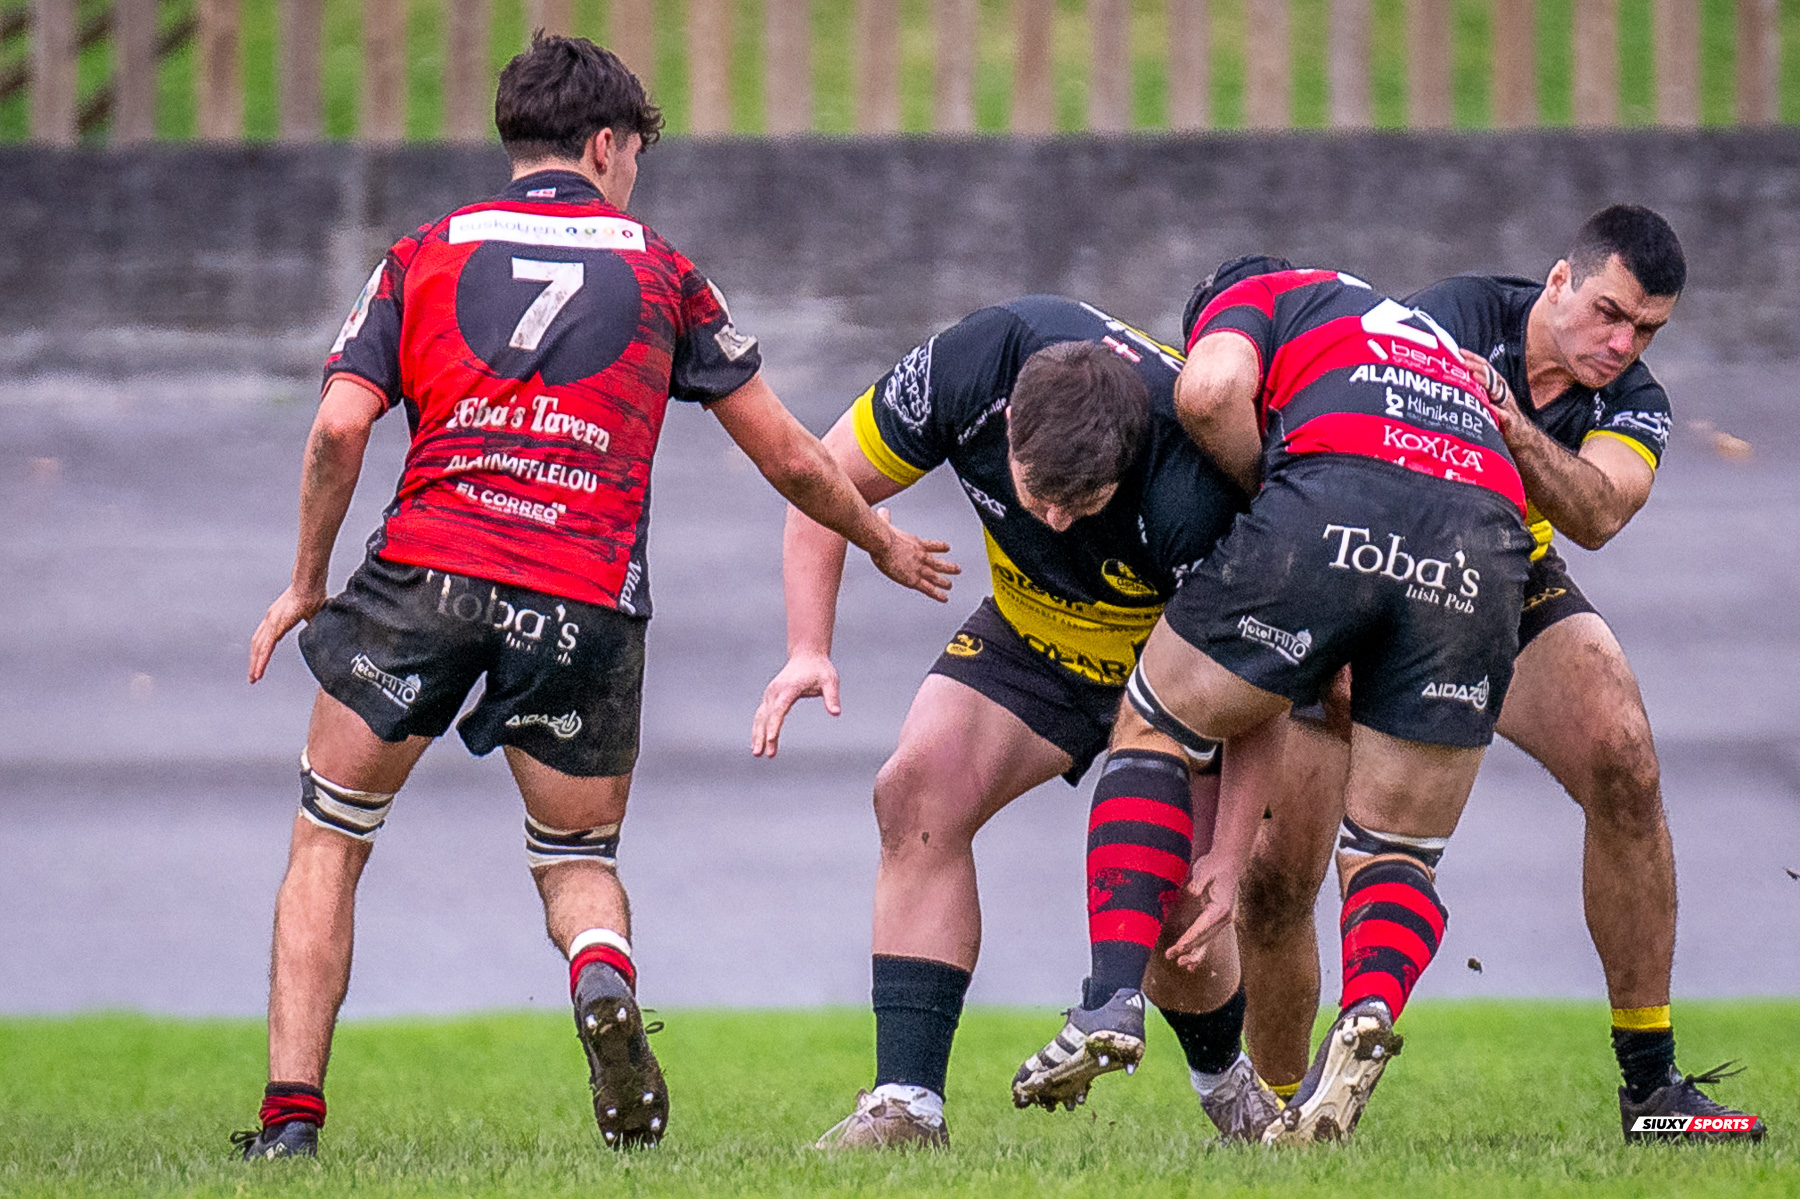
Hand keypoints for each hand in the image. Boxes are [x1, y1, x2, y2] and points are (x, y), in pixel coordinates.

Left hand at [248, 583, 326, 682]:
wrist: (311, 583)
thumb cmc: (314, 593)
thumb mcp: (314, 614)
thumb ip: (313, 624)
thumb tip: (319, 632)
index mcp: (278, 616)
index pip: (265, 637)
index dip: (261, 650)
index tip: (260, 662)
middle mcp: (270, 619)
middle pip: (257, 644)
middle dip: (254, 660)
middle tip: (253, 676)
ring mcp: (271, 622)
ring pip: (259, 648)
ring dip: (255, 664)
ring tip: (254, 678)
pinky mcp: (276, 625)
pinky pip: (266, 647)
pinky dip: (261, 661)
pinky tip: (258, 671)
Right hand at [751, 651, 840, 757]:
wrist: (806, 655)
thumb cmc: (820, 669)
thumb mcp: (830, 681)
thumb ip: (832, 697)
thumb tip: (836, 713)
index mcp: (789, 687)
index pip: (779, 709)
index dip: (775, 724)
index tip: (772, 738)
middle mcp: (776, 691)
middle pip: (767, 716)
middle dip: (763, 736)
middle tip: (761, 754)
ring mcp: (770, 693)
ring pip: (760, 717)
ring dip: (757, 735)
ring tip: (757, 754)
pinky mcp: (769, 697)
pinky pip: (761, 715)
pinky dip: (758, 728)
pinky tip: (757, 743)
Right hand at [867, 508, 958, 601]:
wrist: (883, 543)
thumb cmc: (881, 534)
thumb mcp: (885, 523)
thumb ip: (885, 518)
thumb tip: (882, 511)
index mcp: (915, 543)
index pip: (932, 545)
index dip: (940, 547)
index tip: (947, 547)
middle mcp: (920, 556)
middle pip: (937, 563)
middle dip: (948, 567)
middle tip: (957, 570)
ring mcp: (918, 568)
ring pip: (935, 577)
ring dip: (944, 582)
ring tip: (950, 585)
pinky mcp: (913, 579)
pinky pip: (928, 589)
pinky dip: (937, 594)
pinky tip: (944, 598)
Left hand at [1164, 852, 1244, 969]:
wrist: (1228, 860)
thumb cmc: (1214, 864)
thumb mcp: (1205, 870)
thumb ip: (1199, 882)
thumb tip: (1193, 891)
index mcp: (1221, 908)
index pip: (1203, 927)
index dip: (1190, 938)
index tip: (1178, 947)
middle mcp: (1224, 917)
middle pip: (1204, 938)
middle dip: (1187, 948)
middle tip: (1170, 955)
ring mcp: (1222, 919)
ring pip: (1207, 942)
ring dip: (1193, 953)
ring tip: (1179, 964)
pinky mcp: (1217, 919)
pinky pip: (1207, 938)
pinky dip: (1199, 949)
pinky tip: (1192, 963)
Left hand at [1459, 348, 1519, 435]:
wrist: (1520, 435)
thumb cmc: (1497, 417)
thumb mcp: (1485, 401)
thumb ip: (1474, 390)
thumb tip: (1453, 379)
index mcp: (1495, 386)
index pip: (1485, 368)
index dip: (1473, 358)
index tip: (1459, 351)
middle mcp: (1502, 392)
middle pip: (1490, 376)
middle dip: (1477, 367)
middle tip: (1463, 361)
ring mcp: (1507, 406)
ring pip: (1498, 392)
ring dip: (1487, 383)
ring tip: (1475, 376)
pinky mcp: (1510, 421)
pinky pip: (1505, 415)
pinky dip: (1499, 411)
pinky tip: (1490, 407)